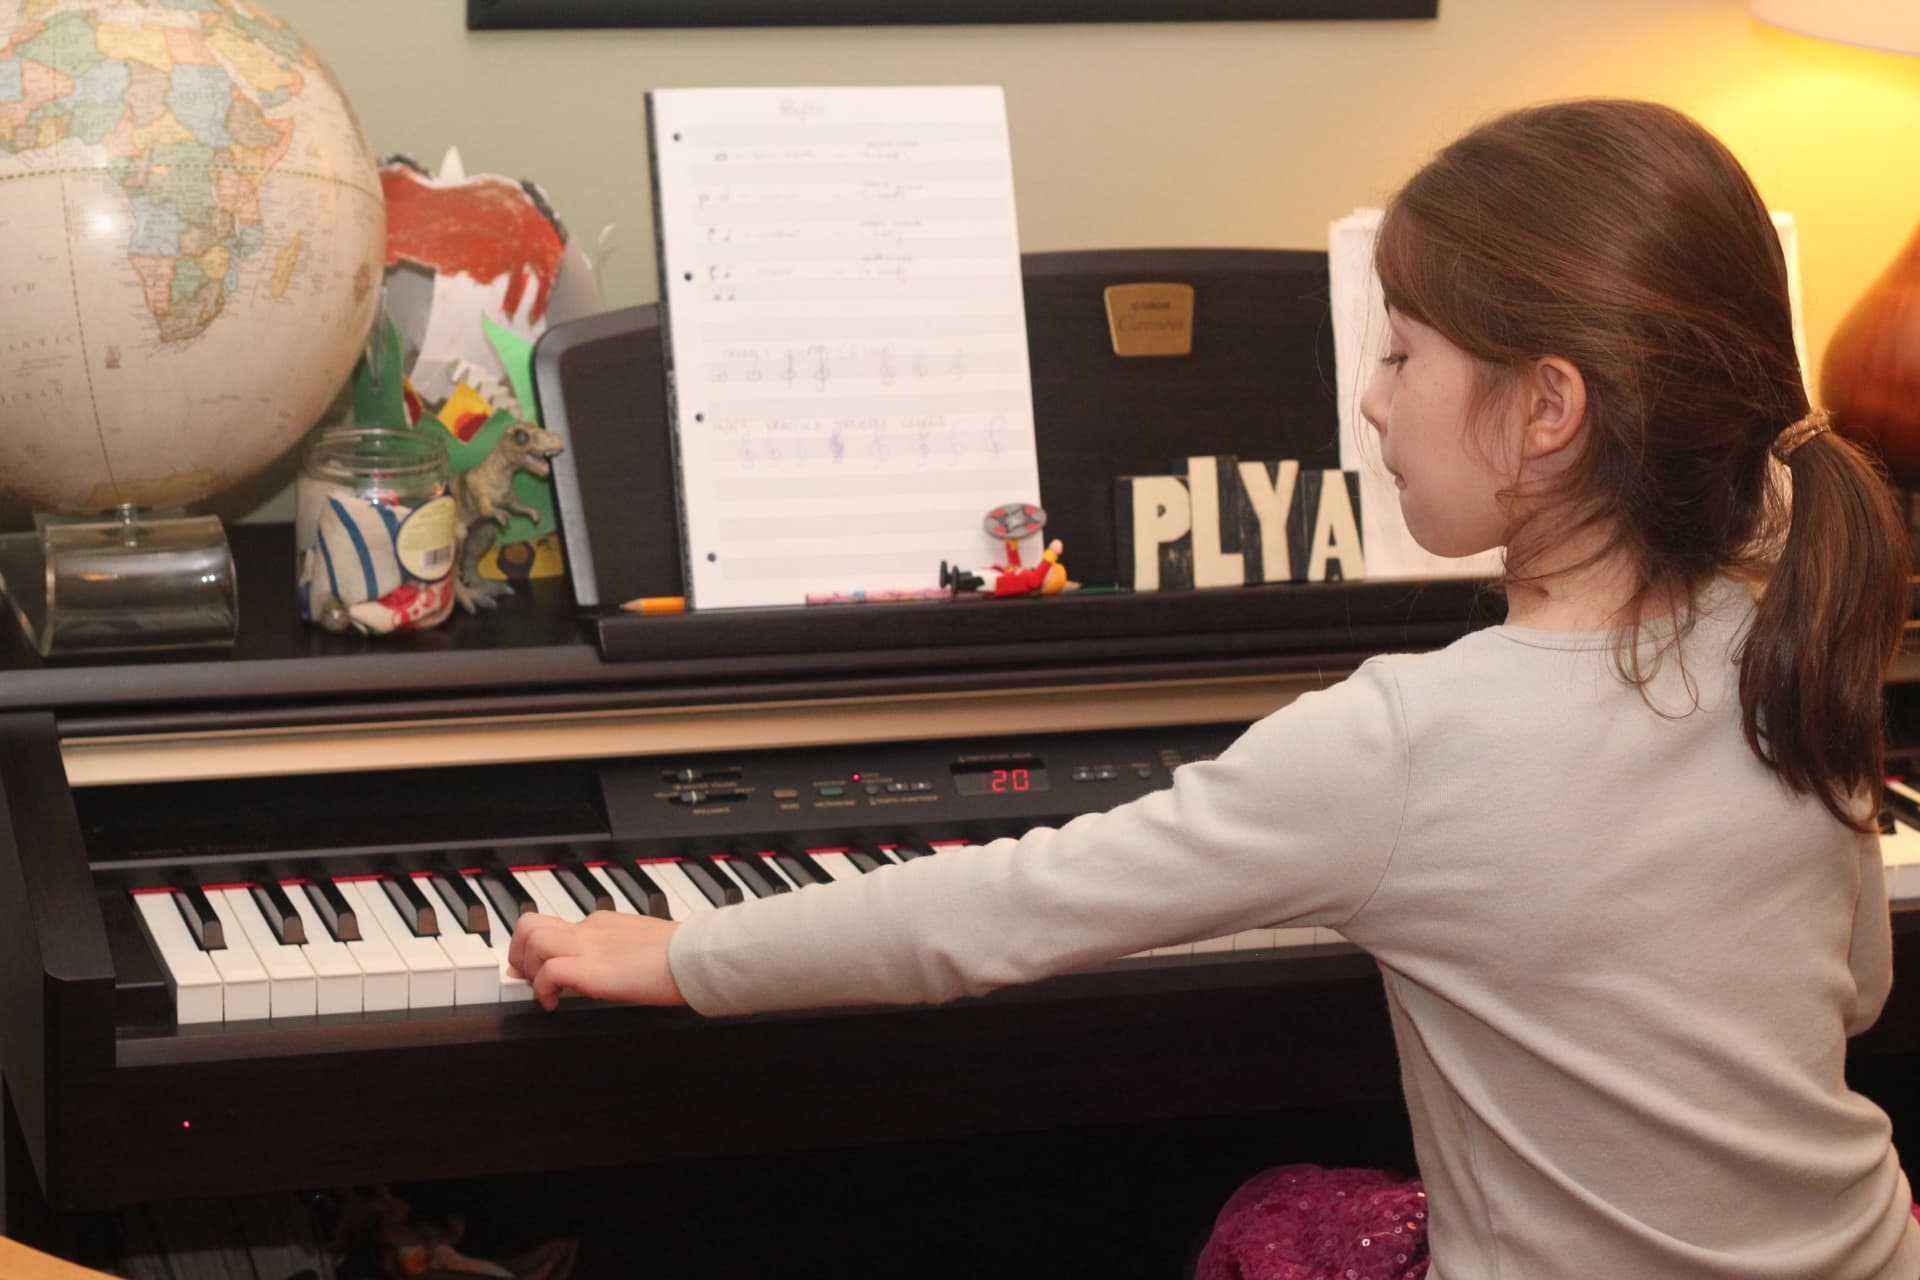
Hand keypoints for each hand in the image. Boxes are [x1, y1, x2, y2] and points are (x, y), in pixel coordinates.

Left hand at [507, 911, 686, 1010]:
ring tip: (544, 990)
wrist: (695, 955)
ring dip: (529, 969)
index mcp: (601, 923)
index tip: (531, 968)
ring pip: (532, 940)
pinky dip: (543, 991)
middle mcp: (589, 930)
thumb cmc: (680, 956)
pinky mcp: (592, 970)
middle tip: (530, 978)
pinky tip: (554, 1004)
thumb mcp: (641, 947)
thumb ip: (618, 952)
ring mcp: (589, 947)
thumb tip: (607, 971)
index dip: (532, 947)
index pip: (552, 923)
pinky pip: (549, 972)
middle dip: (519, 954)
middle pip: (530, 924)